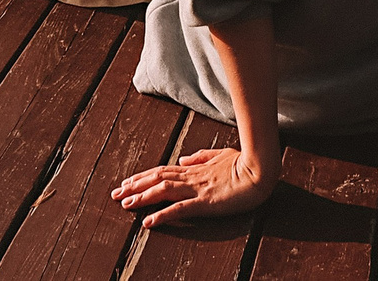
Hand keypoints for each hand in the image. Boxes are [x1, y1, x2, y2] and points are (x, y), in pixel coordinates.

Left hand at [112, 144, 279, 226]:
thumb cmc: (245, 163)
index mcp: (195, 168)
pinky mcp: (205, 202)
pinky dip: (162, 215)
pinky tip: (149, 222)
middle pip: (157, 179)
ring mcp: (197, 189)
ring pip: (163, 191)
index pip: (163, 170)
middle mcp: (192, 177)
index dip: (143, 177)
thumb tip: (182, 158)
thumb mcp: (221, 155)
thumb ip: (200, 157)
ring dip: (142, 198)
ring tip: (125, 204)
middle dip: (135, 187)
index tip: (127, 182)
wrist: (261, 170)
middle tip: (115, 194)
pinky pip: (179, 209)